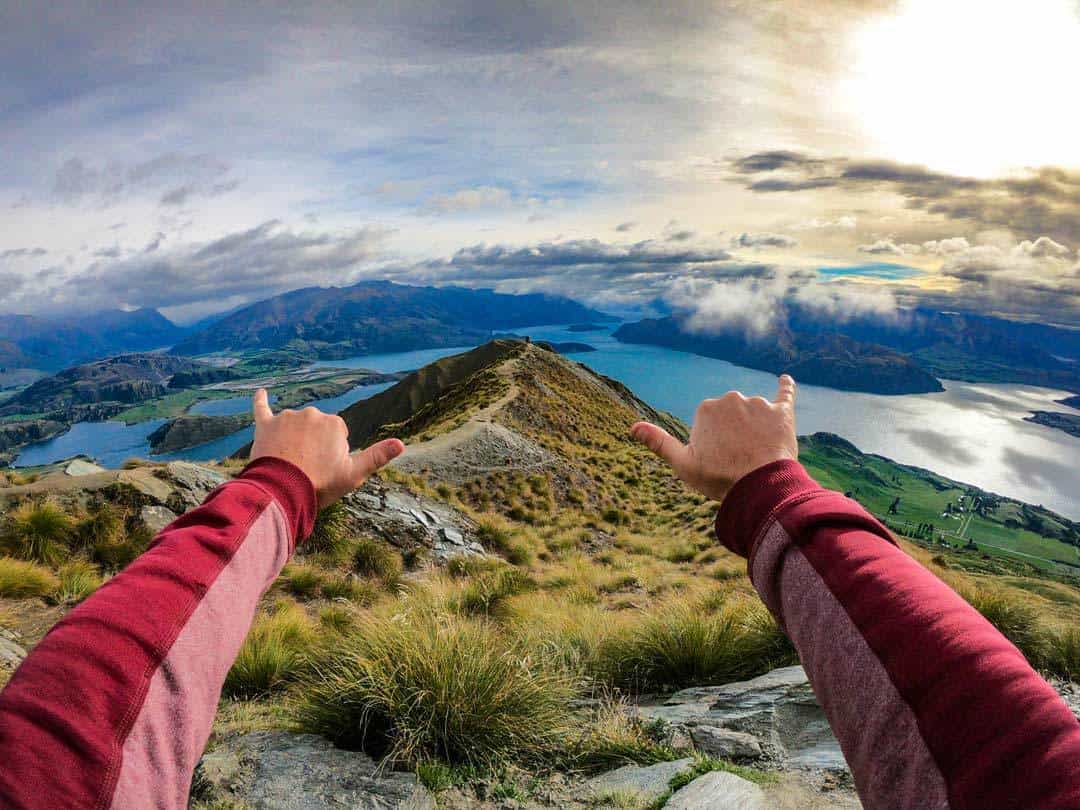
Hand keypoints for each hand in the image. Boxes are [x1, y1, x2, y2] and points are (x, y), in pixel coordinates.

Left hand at [249, 389, 404, 507]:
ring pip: (294, 426)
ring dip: (294, 440)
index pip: (338, 437)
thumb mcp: (354, 473)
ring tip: (290, 464)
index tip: (327, 470)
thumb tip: (402, 444)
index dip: (334, 456)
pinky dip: (261, 401)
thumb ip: (378, 456)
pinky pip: (262, 408)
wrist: (282, 491)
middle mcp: (312, 413)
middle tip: (309, 469)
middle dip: (314, 446)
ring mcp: (287, 418)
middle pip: (316, 430)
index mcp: (335, 423)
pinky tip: (261, 393)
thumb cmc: (321, 483)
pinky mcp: (266, 425)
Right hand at [631, 375, 796, 500]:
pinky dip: (785, 387)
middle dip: (731, 435)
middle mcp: (731, 398)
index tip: (717, 461)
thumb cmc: (720, 477)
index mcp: (706, 408)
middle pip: (729, 416)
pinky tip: (786, 379)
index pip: (707, 424)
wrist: (761, 486)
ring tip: (757, 456)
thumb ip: (658, 442)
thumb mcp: (682, 464)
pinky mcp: (782, 412)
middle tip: (736, 460)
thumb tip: (633, 427)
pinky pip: (784, 395)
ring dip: (754, 430)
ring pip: (753, 414)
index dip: (711, 445)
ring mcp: (758, 404)